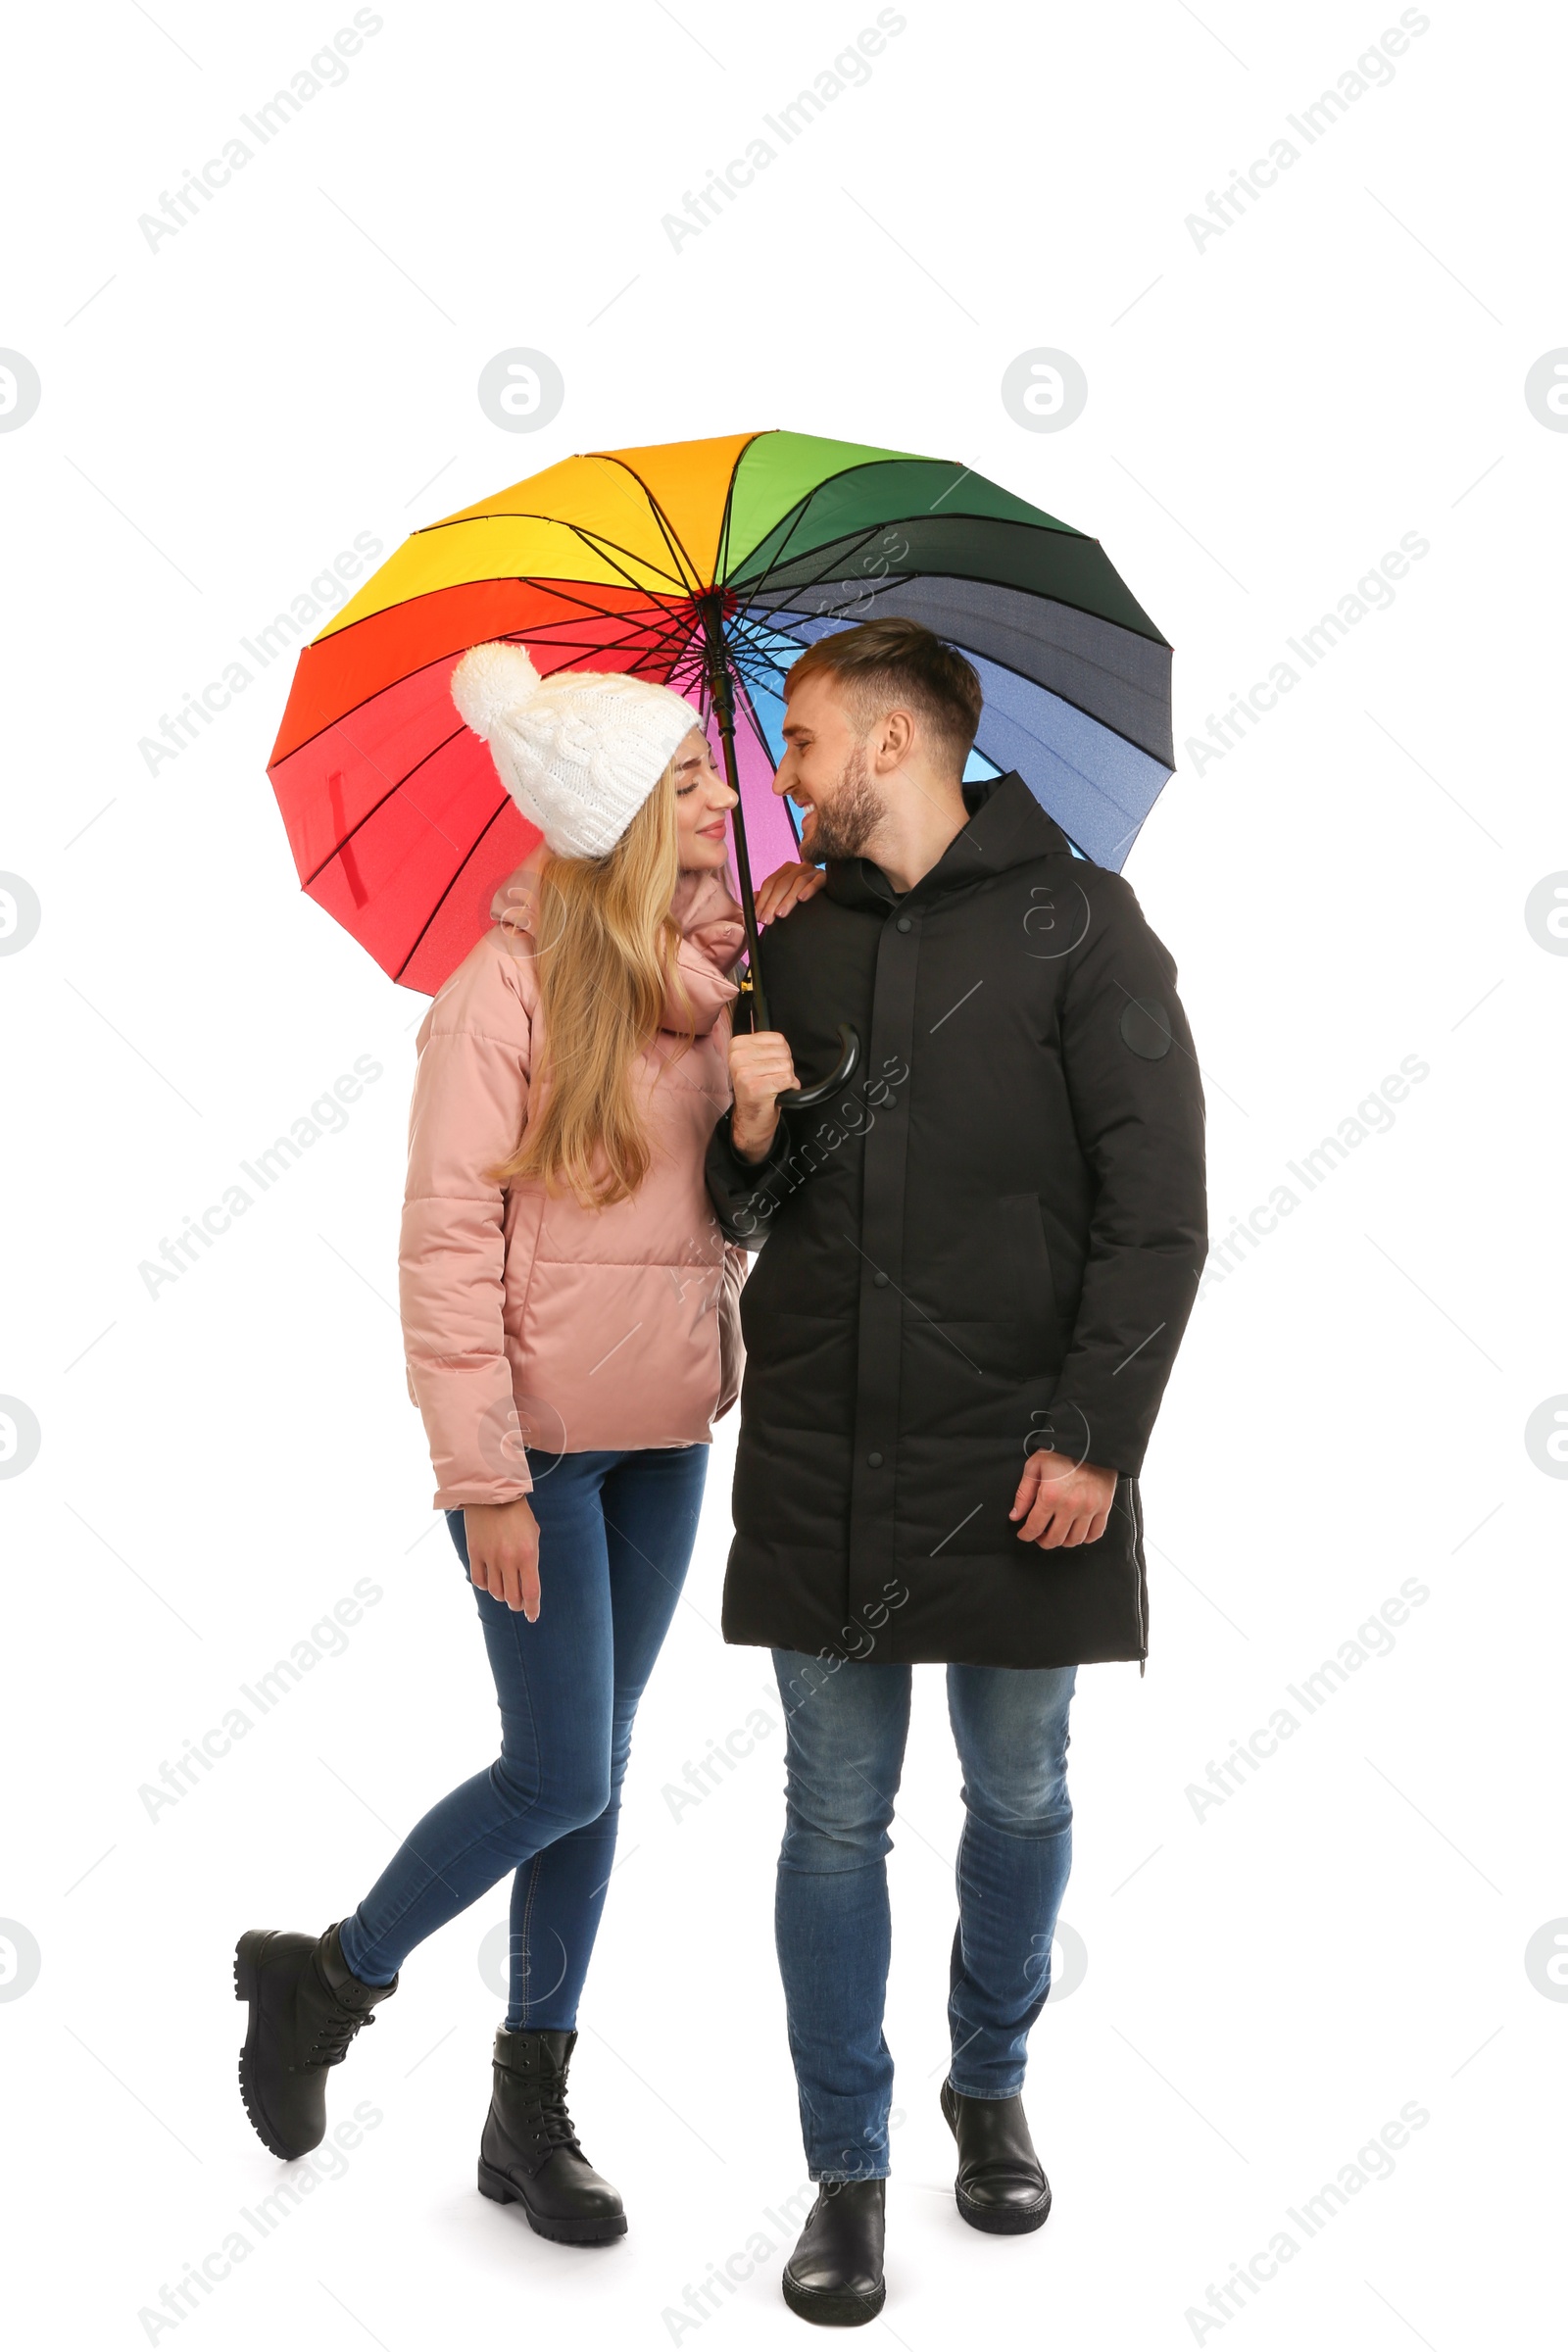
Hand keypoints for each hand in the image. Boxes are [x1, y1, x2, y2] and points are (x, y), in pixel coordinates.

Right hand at [463, 1496, 540, 1616]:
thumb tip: (527, 1587)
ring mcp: (490, 1557)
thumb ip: (531, 1561)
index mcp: (528, 1554)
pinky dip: (486, 1585)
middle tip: (518, 1604)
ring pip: (495, 1592)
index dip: (532, 1609)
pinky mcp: (474, 1553)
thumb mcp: (533, 1535)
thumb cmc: (518, 1514)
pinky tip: (490, 1580)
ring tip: (505, 1588)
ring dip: (502, 1595)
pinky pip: (479, 1581)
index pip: (531, 1592)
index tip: (532, 1617)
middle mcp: (508, 1559)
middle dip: (517, 1605)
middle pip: (513, 1597)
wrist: (492, 1494)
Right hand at [729, 1029, 798, 1163]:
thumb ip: (765, 1044)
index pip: (777, 1039)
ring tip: (773, 1086)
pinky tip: (778, 1093)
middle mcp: (737, 1057)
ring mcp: (745, 1072)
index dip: (781, 1054)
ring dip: (786, 1078)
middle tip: (771, 1078)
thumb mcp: (755, 1059)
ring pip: (786, 1065)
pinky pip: (787, 1079)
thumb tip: (775, 1029)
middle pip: (783, 1052)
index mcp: (737, 1044)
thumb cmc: (757, 1087)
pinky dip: (789, 1087)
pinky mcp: (755, 1087)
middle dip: (785, 1067)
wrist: (751, 1117)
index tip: (769, 1066)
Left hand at [756, 861, 826, 922]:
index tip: (757, 916)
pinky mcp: (825, 877)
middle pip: (782, 884)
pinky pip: (817, 882)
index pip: (770, 883)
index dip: (762, 900)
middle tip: (766, 920)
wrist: (830, 896)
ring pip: (797, 883)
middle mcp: (798, 867)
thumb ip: (767, 897)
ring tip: (780, 914)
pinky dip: (809, 890)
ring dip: (787, 899)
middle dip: (772, 903)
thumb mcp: (783, 897)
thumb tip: (752, 899)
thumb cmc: (803, 897)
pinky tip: (802, 899)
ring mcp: (812, 871)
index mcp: (786, 870)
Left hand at [1009, 1450, 1115, 1548]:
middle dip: (1043, 1541)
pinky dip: (1085, 1538)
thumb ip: (1024, 1494)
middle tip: (1039, 1535)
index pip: (1034, 1528)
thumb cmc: (1059, 1452)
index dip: (1026, 1535)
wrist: (1091, 1441)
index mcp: (1050, 1496)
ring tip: (1057, 1532)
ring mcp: (1089, 1508)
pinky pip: (1096, 1533)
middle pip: (1054, 1539)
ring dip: (1063, 1541)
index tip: (1023, 1534)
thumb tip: (1015, 1517)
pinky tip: (1076, 1531)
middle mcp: (1070, 1506)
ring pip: (1074, 1540)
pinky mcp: (1104, 1507)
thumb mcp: (1035, 1466)